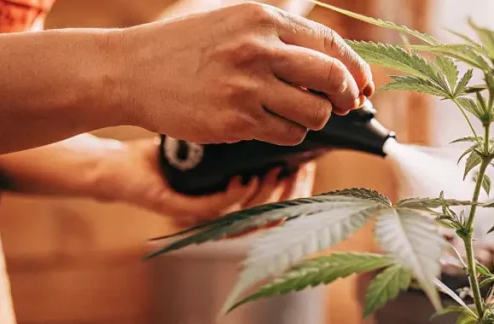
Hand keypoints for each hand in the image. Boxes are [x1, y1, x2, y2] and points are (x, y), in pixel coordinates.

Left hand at [97, 137, 314, 226]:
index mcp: (232, 202)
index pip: (276, 206)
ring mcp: (202, 216)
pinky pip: (216, 211)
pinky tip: (244, 178)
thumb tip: (283, 114)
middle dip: (289, 195)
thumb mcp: (213, 141)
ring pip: (247, 217)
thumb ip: (243, 136)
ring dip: (266, 196)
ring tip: (275, 170)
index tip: (308, 168)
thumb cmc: (166, 154)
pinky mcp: (179, 211)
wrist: (119, 165)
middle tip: (298, 170)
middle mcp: (220, 216)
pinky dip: (233, 196)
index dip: (297, 192)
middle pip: (270, 217)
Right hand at [114, 2, 374, 144]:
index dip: (356, 69)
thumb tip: (333, 61)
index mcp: (261, 18)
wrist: (129, 72)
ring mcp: (247, 85)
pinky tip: (269, 126)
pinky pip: (288, 134)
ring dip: (316, 119)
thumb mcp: (232, 22)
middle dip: (348, 96)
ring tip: (296, 115)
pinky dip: (288, 134)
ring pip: (315, 111)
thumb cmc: (185, 50)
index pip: (330, 44)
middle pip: (332, 78)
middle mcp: (258, 48)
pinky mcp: (236, 119)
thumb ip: (278, 35)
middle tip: (345, 106)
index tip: (363, 86)